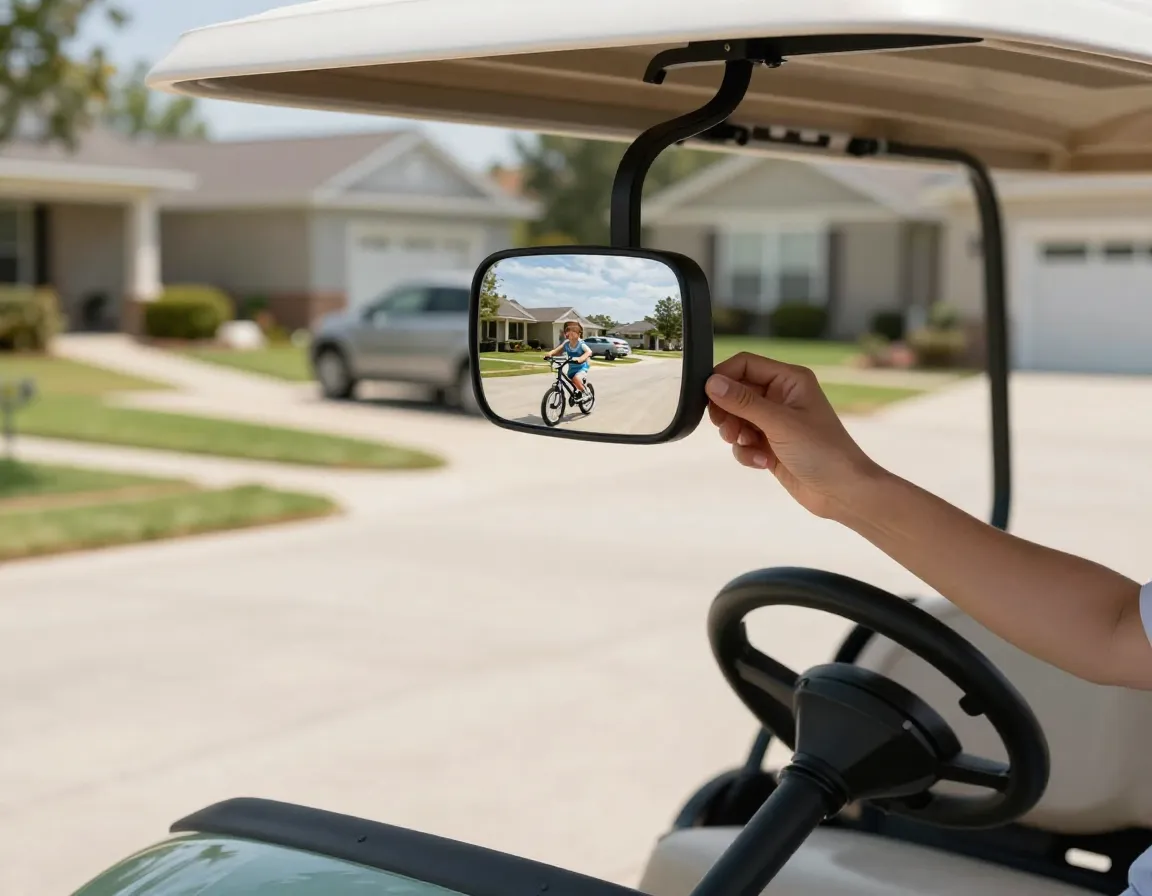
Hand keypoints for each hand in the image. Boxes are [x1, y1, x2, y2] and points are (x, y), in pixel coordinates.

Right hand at [705, 352, 884, 520]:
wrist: (842, 492)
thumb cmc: (822, 451)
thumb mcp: (780, 423)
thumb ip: (743, 402)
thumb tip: (712, 383)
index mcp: (789, 380)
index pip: (745, 364)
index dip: (724, 377)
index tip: (708, 396)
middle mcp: (781, 396)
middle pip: (736, 392)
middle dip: (727, 412)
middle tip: (727, 429)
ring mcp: (775, 421)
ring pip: (736, 418)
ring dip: (736, 435)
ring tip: (750, 447)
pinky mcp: (770, 444)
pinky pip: (743, 441)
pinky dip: (747, 452)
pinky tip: (763, 462)